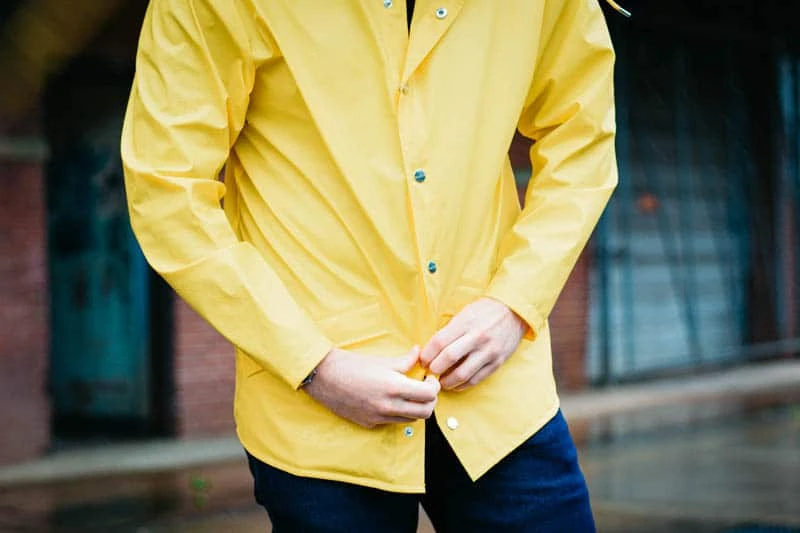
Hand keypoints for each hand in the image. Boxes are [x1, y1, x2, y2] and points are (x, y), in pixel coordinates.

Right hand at [304, 346, 440, 427]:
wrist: (323, 377)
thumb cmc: (351, 365)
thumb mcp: (382, 360)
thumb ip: (405, 360)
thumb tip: (418, 353)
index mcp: (393, 387)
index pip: (429, 395)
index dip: (434, 387)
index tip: (429, 379)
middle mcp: (388, 406)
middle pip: (426, 412)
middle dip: (430, 400)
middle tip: (424, 388)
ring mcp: (378, 417)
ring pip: (411, 420)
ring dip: (415, 408)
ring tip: (409, 394)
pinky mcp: (369, 423)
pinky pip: (393, 421)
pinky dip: (398, 413)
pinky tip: (391, 400)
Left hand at [420, 298, 525, 390]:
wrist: (514, 311)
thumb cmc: (485, 311)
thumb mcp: (465, 313)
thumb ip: (450, 330)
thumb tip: (431, 349)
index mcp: (466, 323)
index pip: (439, 342)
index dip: (427, 354)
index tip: (422, 360)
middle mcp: (477, 337)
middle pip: (448, 358)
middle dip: (434, 369)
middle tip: (429, 372)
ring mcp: (488, 351)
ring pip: (462, 373)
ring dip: (447, 381)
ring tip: (441, 381)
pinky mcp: (497, 362)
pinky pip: (476, 379)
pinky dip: (462, 385)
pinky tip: (455, 384)